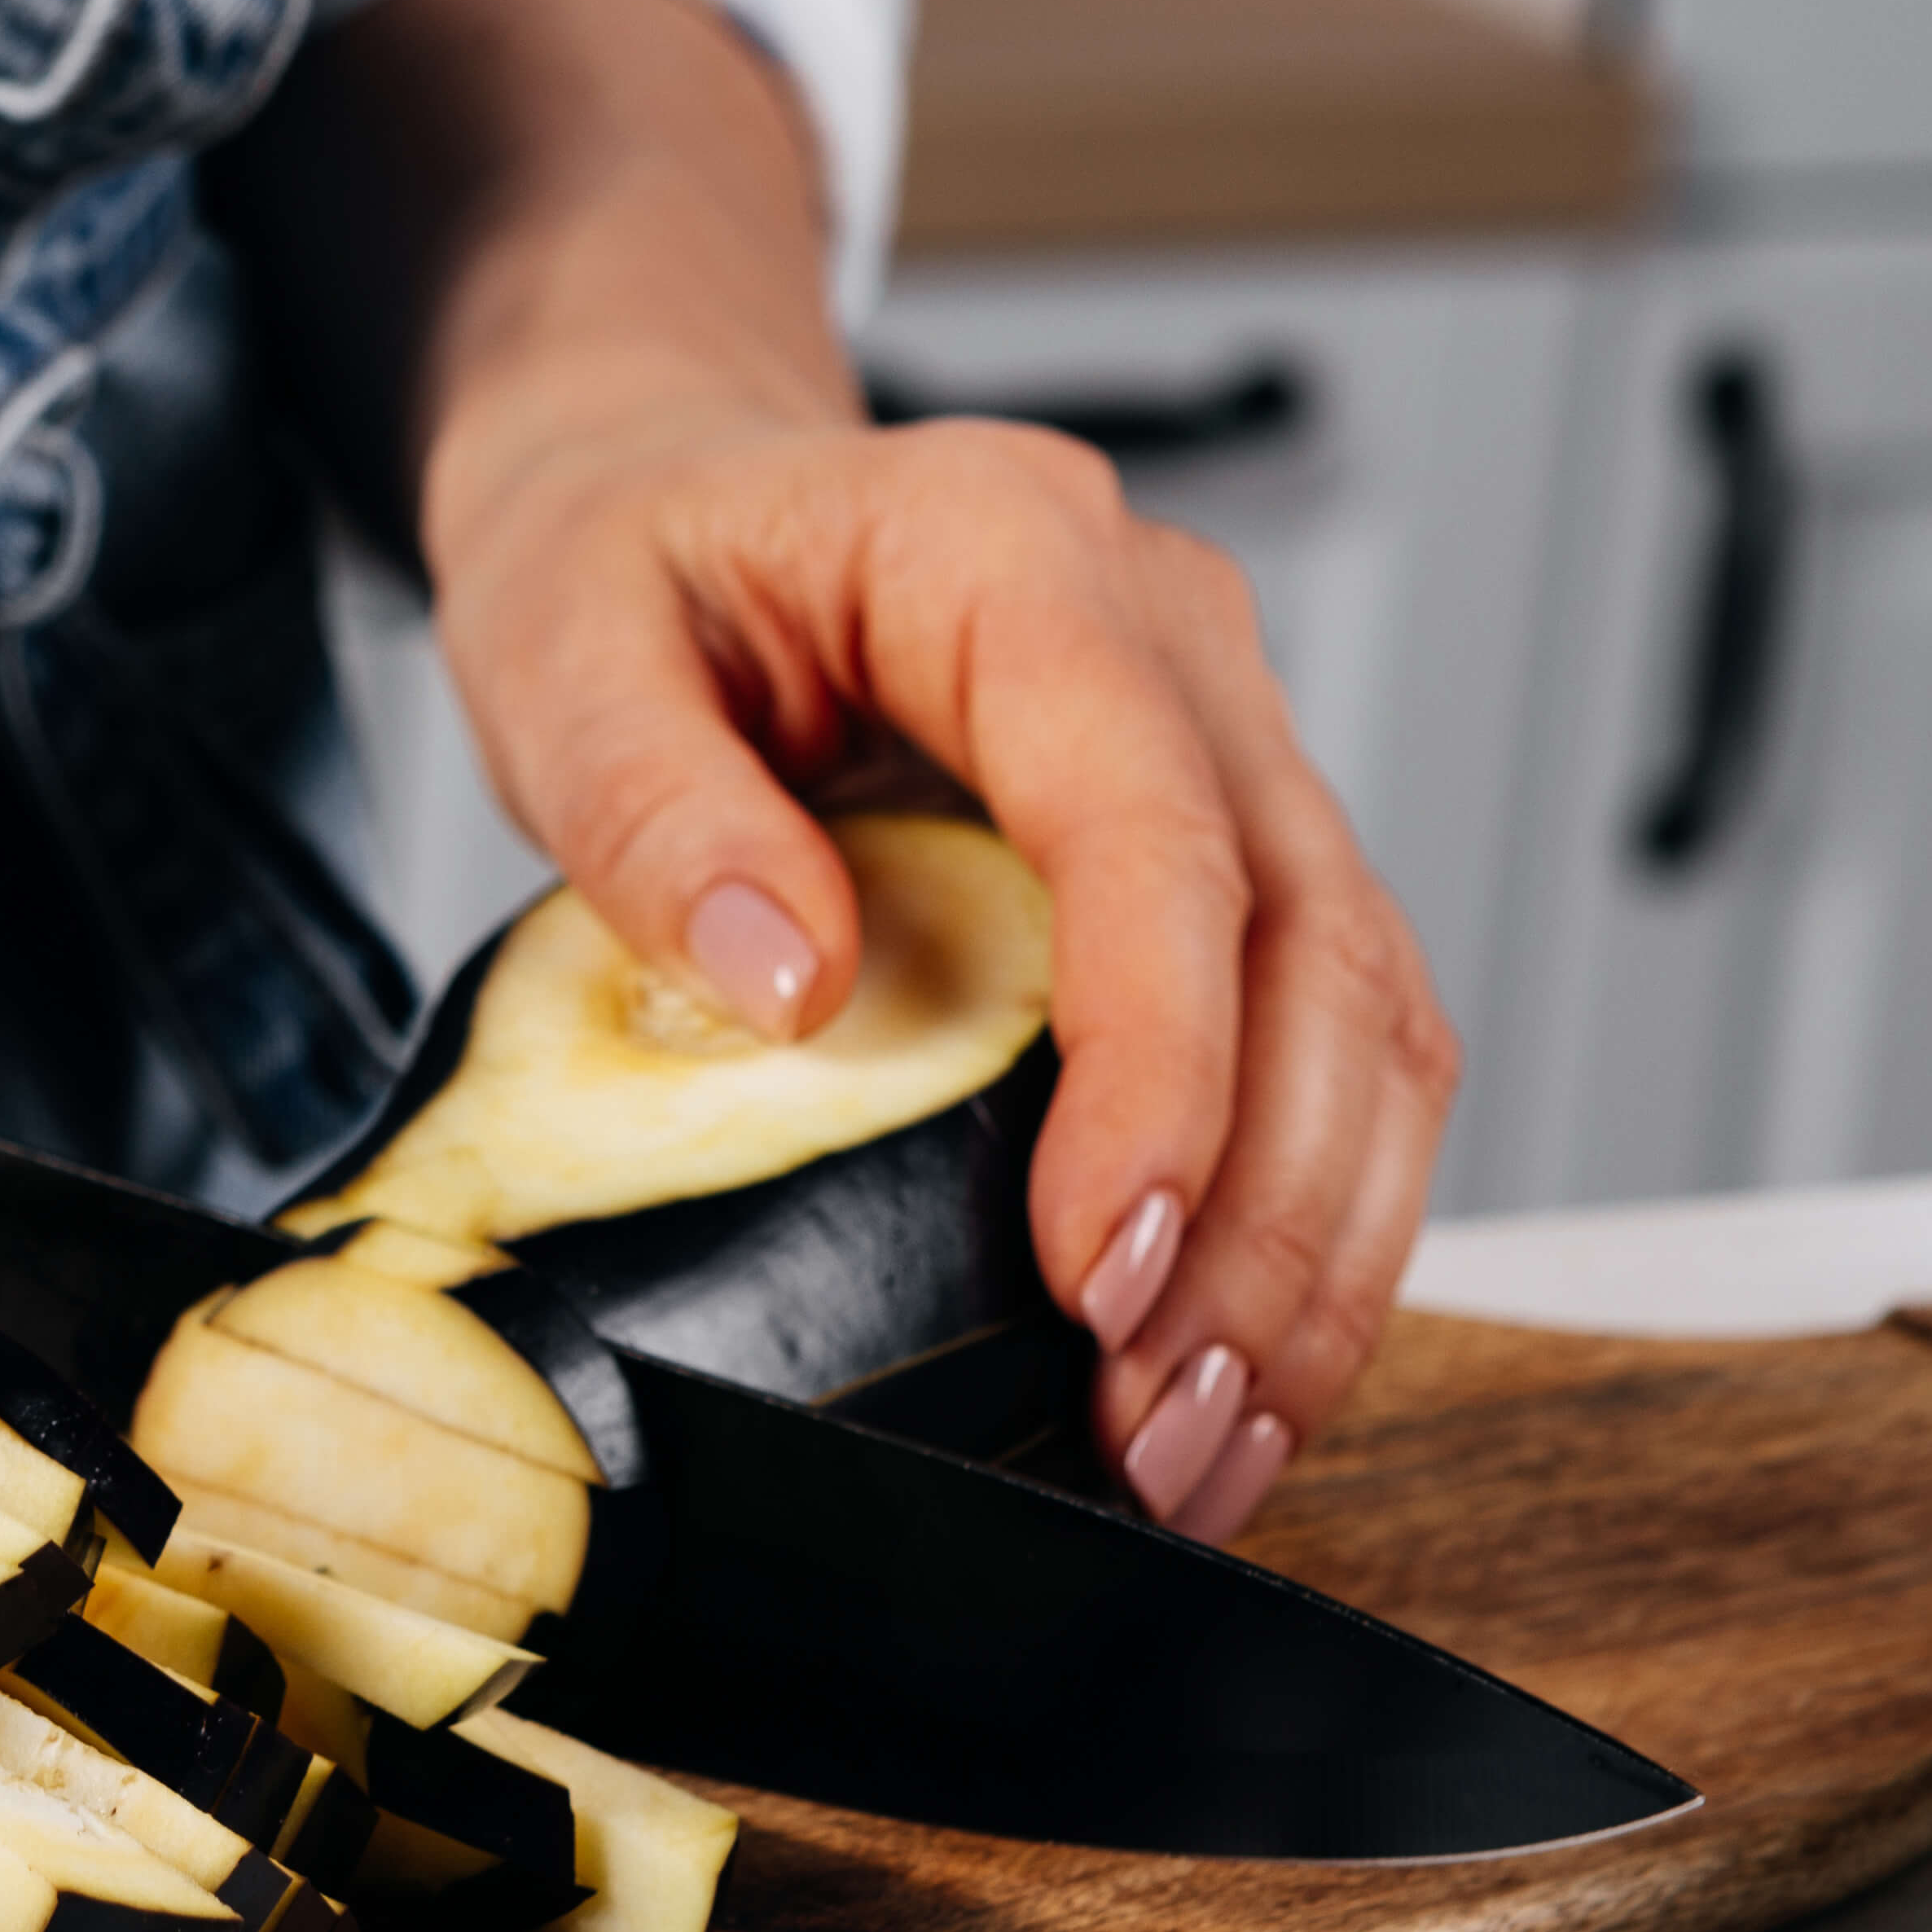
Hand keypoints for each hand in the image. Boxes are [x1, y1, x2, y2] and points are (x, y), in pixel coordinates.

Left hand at [223, 0, 1453, 1541]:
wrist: (673, 485)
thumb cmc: (626, 562)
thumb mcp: (559, 648)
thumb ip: (653, 808)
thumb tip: (794, 980)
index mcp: (1014, 558)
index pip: (1155, 834)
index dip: (1161, 1066)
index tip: (1099, 1265)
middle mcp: (1170, 639)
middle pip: (1317, 944)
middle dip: (1267, 1216)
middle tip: (1165, 1424)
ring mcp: (1227, 737)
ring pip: (1371, 1007)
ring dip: (1318, 1247)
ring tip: (1207, 1445)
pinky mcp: (1231, 845)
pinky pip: (1331, 1033)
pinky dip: (1305, 1211)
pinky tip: (1228, 1358)